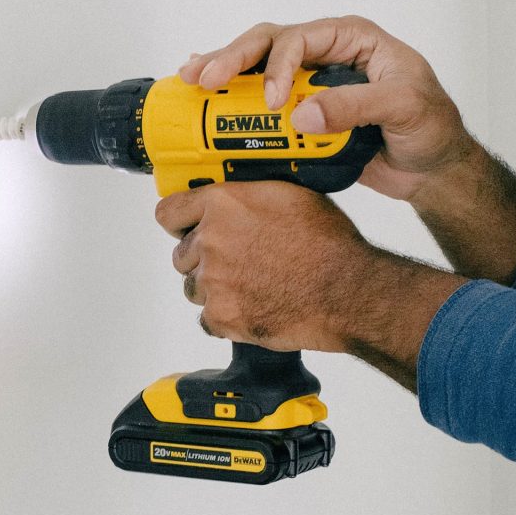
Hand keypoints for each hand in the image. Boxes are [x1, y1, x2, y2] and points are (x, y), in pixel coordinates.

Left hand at [155, 181, 467, 389]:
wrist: (346, 291)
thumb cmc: (328, 244)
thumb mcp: (289, 195)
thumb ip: (248, 195)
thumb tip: (234, 197)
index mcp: (222, 205)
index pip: (169, 212)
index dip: (179, 221)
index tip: (184, 227)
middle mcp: (210, 241)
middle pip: (182, 255)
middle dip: (204, 259)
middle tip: (238, 261)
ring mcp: (213, 282)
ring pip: (194, 288)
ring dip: (215, 289)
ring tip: (251, 286)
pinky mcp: (221, 317)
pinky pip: (207, 320)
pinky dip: (225, 318)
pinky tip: (253, 307)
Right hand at [178, 17, 477, 202]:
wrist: (431, 169)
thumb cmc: (431, 128)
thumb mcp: (404, 108)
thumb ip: (356, 107)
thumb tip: (301, 116)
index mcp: (352, 39)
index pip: (302, 38)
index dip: (278, 65)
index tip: (273, 101)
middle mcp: (325, 54)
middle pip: (269, 43)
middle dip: (233, 58)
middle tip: (203, 76)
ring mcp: (310, 82)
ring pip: (257, 67)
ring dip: (223, 73)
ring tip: (190, 79)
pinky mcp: (301, 112)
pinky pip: (260, 99)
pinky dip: (232, 97)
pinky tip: (206, 96)